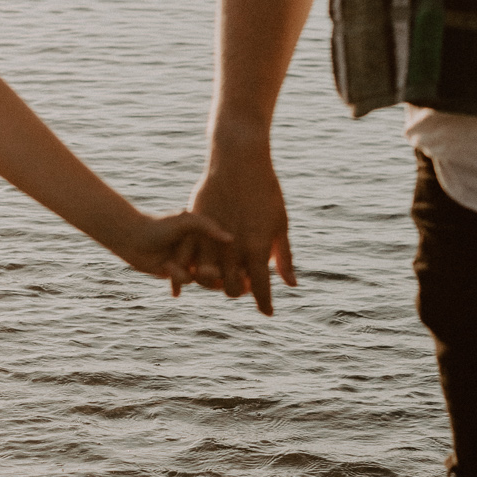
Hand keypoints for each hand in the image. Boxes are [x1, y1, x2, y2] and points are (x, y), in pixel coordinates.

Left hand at [116, 209, 232, 290]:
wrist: (133, 237)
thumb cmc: (159, 225)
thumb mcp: (185, 221)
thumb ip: (207, 226)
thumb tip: (230, 239)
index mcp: (208, 234)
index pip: (228, 249)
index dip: (234, 259)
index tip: (236, 266)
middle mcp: (202, 248)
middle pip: (220, 267)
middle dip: (215, 273)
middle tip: (204, 270)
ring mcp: (191, 261)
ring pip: (202, 278)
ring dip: (188, 274)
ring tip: (170, 265)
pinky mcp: (178, 273)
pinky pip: (186, 281)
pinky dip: (177, 280)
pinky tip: (168, 273)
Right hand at [190, 133, 295, 316]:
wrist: (238, 162)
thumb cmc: (266, 191)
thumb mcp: (280, 224)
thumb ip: (283, 257)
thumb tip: (290, 285)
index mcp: (257, 249)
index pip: (261, 289)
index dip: (264, 304)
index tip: (267, 313)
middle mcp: (233, 250)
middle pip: (232, 288)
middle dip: (240, 291)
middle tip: (246, 285)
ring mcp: (211, 240)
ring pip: (207, 279)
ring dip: (215, 283)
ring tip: (221, 276)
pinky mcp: (193, 229)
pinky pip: (186, 260)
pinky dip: (186, 274)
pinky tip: (187, 280)